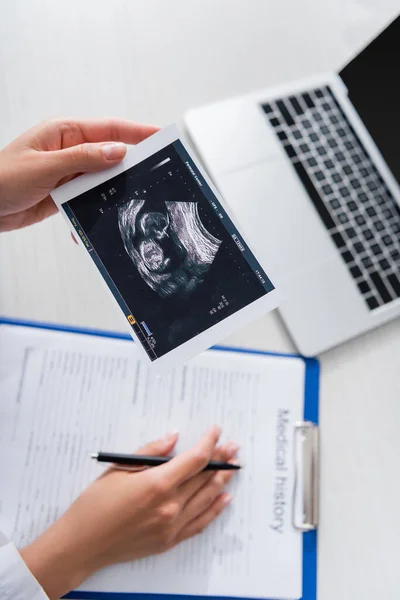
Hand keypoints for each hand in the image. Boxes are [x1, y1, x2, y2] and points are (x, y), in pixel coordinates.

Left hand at [0, 118, 158, 231]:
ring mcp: (68, 173)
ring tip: (127, 202)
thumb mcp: (44, 166)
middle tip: (151, 175)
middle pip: (109, 155)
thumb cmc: (1, 178)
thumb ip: (83, 159)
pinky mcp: (64, 194)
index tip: (159, 136)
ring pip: (101, 181)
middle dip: (129, 166)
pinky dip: (94, 210)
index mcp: (63, 133)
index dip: (136, 132)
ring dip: (110, 192)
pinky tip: (97, 220)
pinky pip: (88, 200)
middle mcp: (69, 151)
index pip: (108, 129)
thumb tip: (117, 152)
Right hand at [20, 426, 237, 598]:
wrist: (82, 544)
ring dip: (221, 480)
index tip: (215, 431)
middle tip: (232, 446)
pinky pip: (199, 523)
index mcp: (157, 484)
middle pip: (204, 477)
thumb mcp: (118, 468)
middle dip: (220, 459)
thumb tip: (173, 438)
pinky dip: (214, 509)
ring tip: (233, 466)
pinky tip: (224, 498)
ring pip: (206, 498)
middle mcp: (169, 506)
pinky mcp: (169, 541)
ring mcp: (171, 526)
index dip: (209, 443)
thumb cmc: (95, 504)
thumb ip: (150, 452)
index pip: (195, 459)